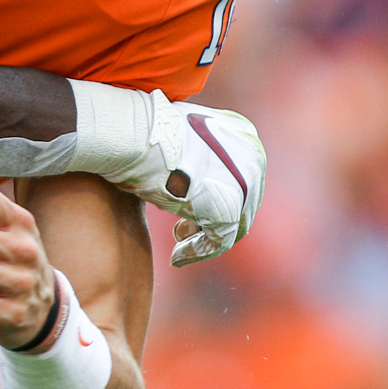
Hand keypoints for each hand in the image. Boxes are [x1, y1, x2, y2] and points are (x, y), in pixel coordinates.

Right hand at [83, 95, 265, 267]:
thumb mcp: (176, 136)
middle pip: (239, 200)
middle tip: (180, 230)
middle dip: (209, 219)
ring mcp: (246, 185)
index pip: (237, 174)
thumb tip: (185, 170)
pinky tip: (176, 257)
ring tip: (177, 245)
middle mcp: (252, 157)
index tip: (189, 210)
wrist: (134, 134)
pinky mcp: (230, 209)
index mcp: (241, 133)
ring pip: (232, 224)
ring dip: (203, 239)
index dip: (214, 195)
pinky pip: (219, 241)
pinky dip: (197, 251)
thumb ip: (192, 150)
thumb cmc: (140, 132)